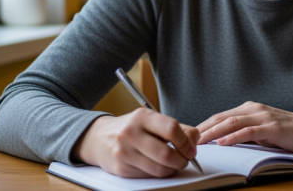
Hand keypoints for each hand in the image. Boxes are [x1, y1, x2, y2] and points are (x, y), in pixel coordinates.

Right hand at [73, 108, 199, 177]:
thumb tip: (195, 138)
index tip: (191, 149)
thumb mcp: (151, 120)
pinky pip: (148, 176)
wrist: (98, 138)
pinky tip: (158, 166)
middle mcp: (131, 133)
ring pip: (158, 169)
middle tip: (185, 160)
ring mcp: (124, 152)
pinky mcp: (121, 168)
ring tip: (174, 164)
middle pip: (166, 154)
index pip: (172, 129)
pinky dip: (159, 174)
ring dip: (172, 169)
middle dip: (182, 161)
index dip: (186, 142)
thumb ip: (177, 128)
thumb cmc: (130, 128)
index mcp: (142, 117)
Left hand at [196, 101, 292, 153]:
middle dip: (203, 129)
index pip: (220, 116)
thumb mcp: (260, 131)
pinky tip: (223, 142)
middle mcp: (253, 109)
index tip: (188, 136)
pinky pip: (249, 131)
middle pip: (222, 117)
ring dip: (213, 133)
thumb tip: (221, 141)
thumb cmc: (286, 133)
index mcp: (249, 109)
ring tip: (199, 141)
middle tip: (187, 139)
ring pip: (232, 122)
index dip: (203, 125)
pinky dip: (233, 136)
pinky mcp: (271, 127)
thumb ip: (243, 132)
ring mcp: (263, 116)